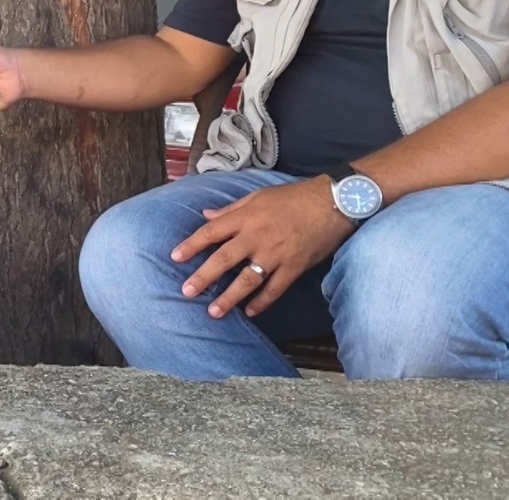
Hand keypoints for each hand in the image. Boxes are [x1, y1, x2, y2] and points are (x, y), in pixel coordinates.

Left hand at [171, 179, 354, 318]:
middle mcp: (257, 237)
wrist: (333, 202)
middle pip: (224, 260)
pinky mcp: (295, 267)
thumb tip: (205, 215)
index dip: (192, 245)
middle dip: (203, 277)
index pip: (211, 232)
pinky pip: (275, 289)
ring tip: (213, 312)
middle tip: (187, 292)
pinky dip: (262, 303)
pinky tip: (250, 312)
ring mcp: (276, 254)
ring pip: (248, 280)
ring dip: (229, 298)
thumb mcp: (258, 196)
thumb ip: (231, 209)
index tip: (175, 257)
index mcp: (246, 217)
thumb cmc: (293, 197)